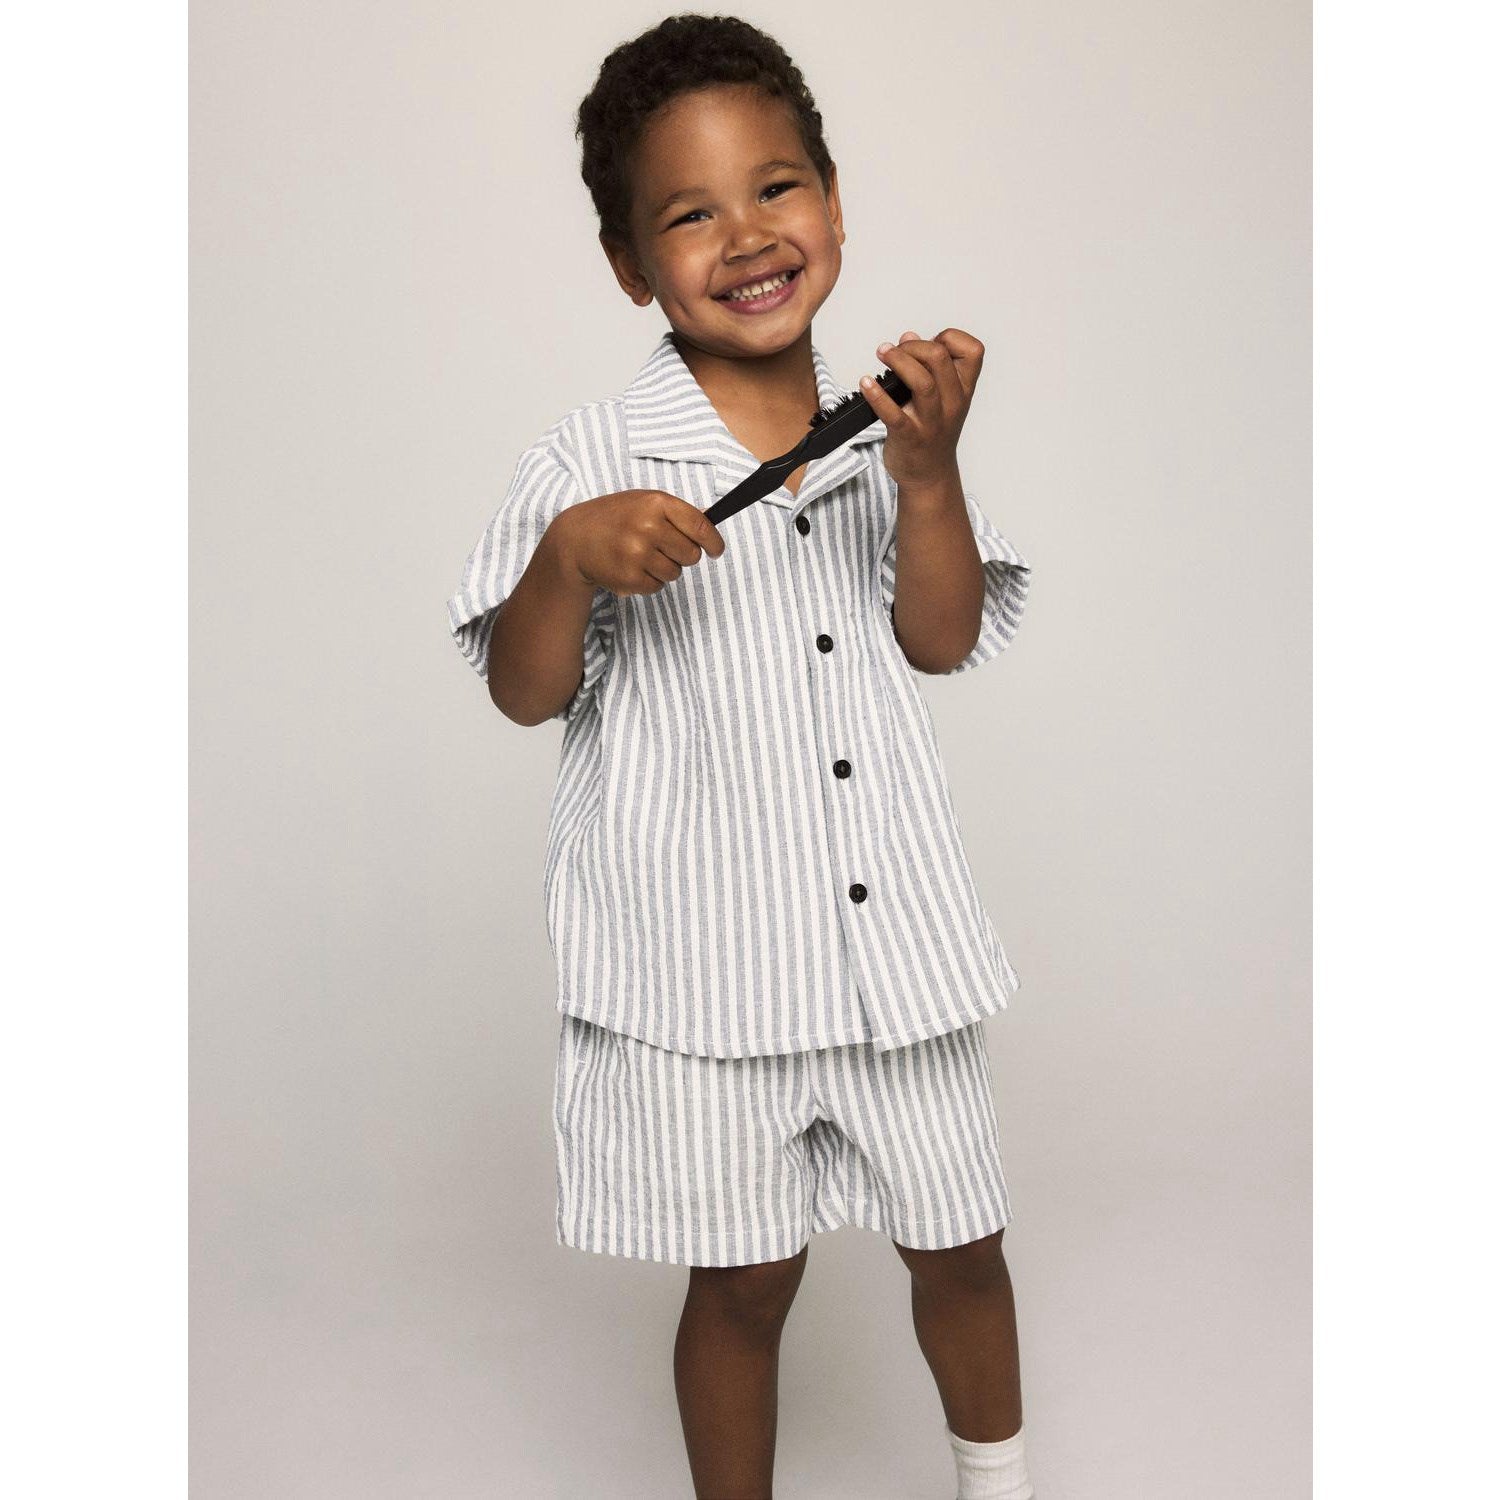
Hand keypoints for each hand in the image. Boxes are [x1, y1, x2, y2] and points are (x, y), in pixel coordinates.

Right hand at [548, 490, 724, 595]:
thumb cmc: (613, 518)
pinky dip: (648, 581)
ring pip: (675, 573)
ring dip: (663, 569)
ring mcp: (638, 554)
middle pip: (691, 554)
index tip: (716, 550)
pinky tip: (630, 567)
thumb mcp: (643, 503)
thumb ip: (675, 513)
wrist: (575, 539)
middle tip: (662, 549)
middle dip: (683, 556)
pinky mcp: (630, 577)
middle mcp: (649, 527)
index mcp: (656, 503)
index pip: (700, 526)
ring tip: (641, 556)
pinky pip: (657, 587)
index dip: (713, 542)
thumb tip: (708, 523)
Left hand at [858, 328, 983, 490]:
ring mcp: (931, 422)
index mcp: (963, 390)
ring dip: (898, 361)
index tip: (930, 342)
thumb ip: (928, 366)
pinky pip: (893, 414)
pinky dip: (877, 396)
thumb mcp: (941, 398)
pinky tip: (866, 384)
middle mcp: (952, 404)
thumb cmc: (933, 433)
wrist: (929, 476)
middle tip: (895, 349)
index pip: (973, 350)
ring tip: (882, 354)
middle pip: (940, 359)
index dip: (949, 338)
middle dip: (914, 346)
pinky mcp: (909, 437)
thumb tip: (908, 337)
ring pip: (922, 383)